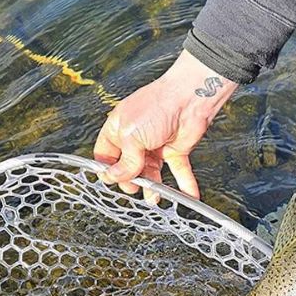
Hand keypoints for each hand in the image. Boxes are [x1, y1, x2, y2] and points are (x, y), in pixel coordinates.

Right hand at [93, 50, 237, 197]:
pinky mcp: (176, 150)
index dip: (108, 169)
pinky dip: (184, 184)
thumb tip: (115, 178)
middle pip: (129, 167)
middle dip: (131, 180)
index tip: (111, 181)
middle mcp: (136, 139)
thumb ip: (126, 161)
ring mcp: (156, 145)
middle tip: (134, 188)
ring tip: (155, 198)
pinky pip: (179, 171)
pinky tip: (188, 197)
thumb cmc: (157, 106)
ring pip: (152, 173)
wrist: (190, 97)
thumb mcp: (132, 136)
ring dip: (154, 187)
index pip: (106, 155)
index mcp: (118, 130)